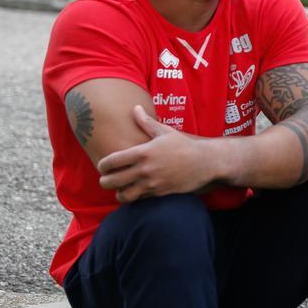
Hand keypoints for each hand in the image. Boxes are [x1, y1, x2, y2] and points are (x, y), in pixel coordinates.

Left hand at [97, 105, 215, 202]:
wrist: (205, 162)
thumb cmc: (184, 146)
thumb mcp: (165, 132)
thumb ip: (146, 122)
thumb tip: (135, 108)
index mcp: (143, 152)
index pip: (111, 161)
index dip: (102, 165)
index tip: (103, 166)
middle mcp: (145, 169)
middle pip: (112, 181)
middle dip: (104, 181)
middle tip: (106, 179)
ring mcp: (152, 183)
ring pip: (124, 195)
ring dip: (118, 193)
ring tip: (120, 188)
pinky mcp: (160, 193)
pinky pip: (139, 199)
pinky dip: (134, 197)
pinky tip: (135, 191)